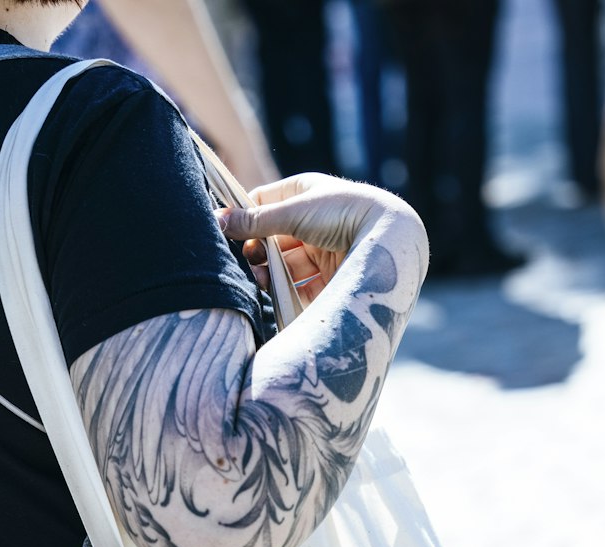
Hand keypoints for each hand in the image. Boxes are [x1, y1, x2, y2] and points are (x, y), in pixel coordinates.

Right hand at [218, 172, 416, 304]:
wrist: (387, 240)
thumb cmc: (342, 213)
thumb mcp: (292, 212)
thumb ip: (254, 220)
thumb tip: (217, 220)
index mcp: (303, 194)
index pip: (263, 204)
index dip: (244, 218)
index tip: (227, 234)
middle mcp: (312, 221)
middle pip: (272, 240)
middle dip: (256, 253)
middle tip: (247, 263)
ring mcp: (322, 250)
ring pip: (284, 266)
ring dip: (269, 275)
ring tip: (260, 281)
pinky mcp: (331, 278)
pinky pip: (301, 287)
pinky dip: (286, 292)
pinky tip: (274, 296)